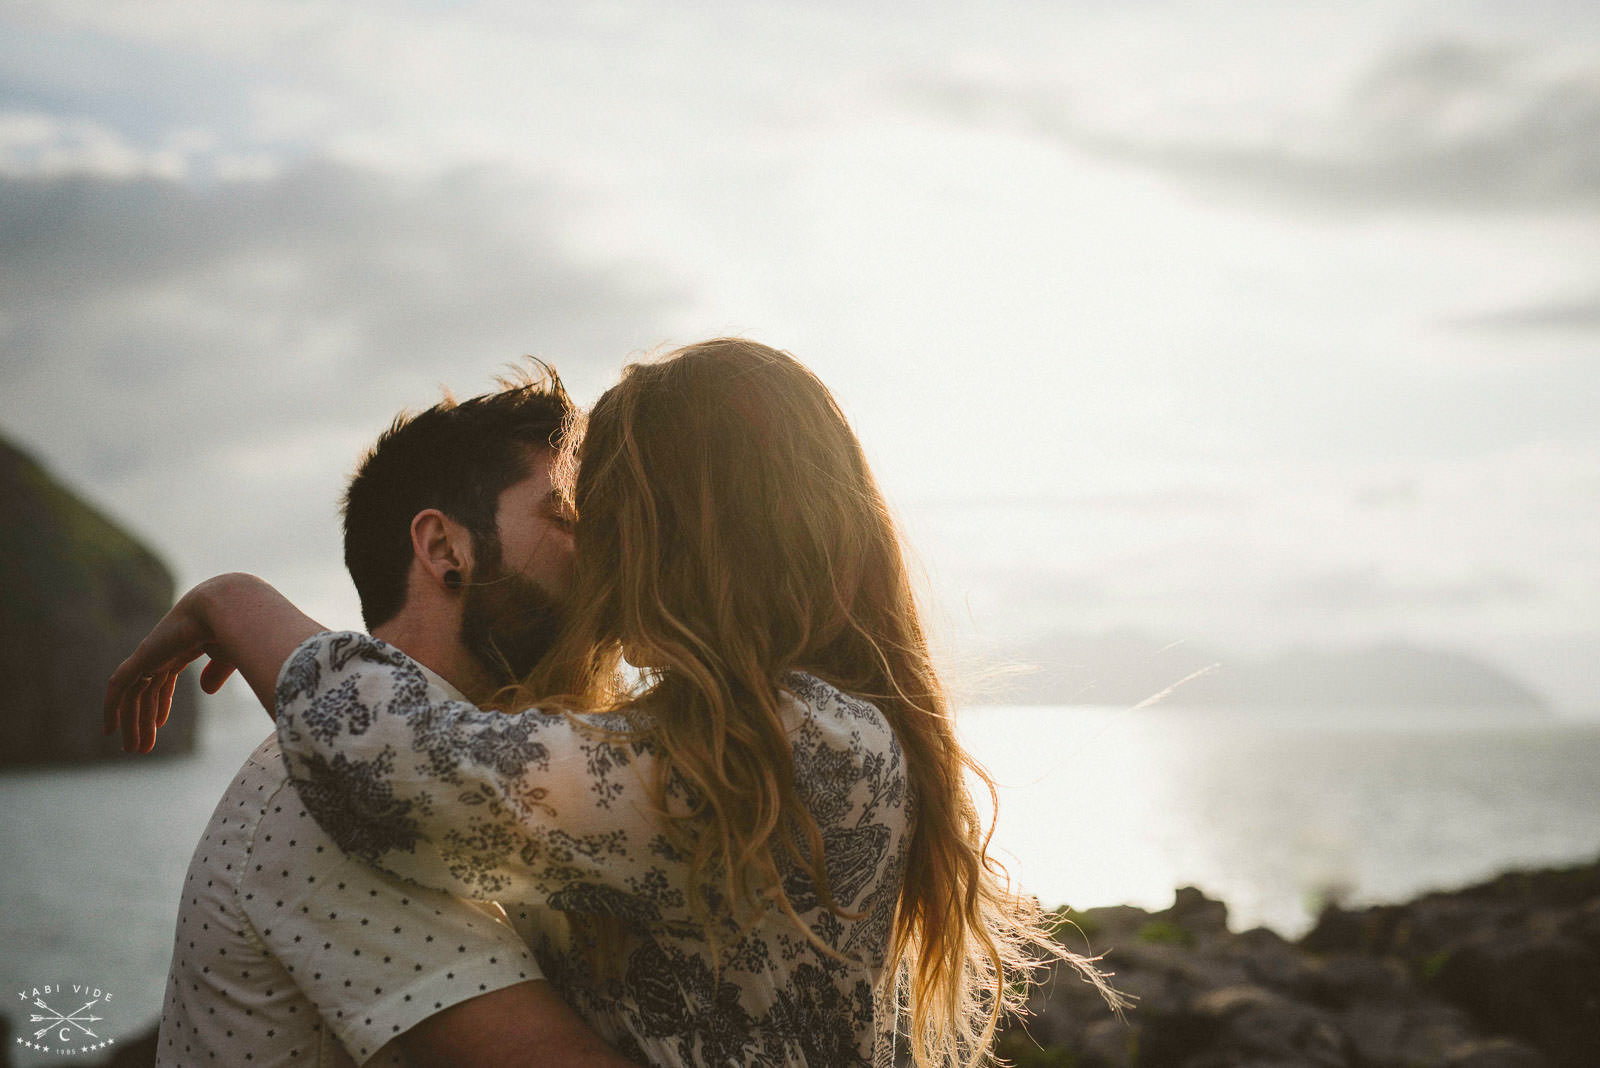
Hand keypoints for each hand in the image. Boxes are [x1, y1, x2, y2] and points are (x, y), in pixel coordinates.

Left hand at [104, 572, 324, 751]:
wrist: (231, 607)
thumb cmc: (239, 629)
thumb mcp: (230, 657)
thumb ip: (217, 672)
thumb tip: (206, 690)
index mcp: (182, 648)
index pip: (163, 680)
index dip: (160, 704)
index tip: (158, 726)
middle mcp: (162, 651)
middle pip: (145, 690)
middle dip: (143, 720)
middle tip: (140, 748)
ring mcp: (151, 653)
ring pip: (132, 694)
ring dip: (131, 723)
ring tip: (132, 750)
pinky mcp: (143, 657)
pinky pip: (119, 686)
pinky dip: (111, 707)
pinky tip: (109, 729)